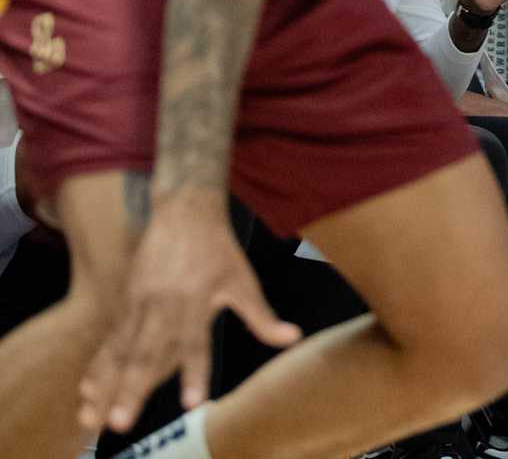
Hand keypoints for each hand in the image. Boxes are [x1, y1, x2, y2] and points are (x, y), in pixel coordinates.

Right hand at [79, 188, 300, 430]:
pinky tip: (87, 392)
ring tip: (90, 419)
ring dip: (106, 385)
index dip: (195, 373)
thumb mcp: (244, 281)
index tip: (192, 404)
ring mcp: (139, 306)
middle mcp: (163, 308)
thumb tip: (292, 338)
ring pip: (120, 352)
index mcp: (195, 303)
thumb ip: (262, 316)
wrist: (184, 211)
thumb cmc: (218, 249)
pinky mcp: (125, 304)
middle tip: (120, 424)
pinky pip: (109, 341)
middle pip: (146, 355)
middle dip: (131, 391)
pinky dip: (98, 367)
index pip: (195, 344)